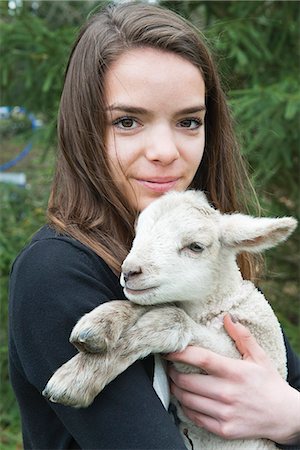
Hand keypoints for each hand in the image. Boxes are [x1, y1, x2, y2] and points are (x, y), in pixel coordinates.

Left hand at [165, 314, 299, 444]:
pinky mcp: (223, 429)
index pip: (201, 359)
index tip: (168, 350)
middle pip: (187, 381)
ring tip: (175, 381)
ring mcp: (225, 413)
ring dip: (176, 390)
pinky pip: (194, 417)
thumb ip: (242, 336)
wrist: (284, 416)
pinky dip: (185, 407)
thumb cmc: (269, 382)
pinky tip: (186, 399)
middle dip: (173, 373)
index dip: (181, 353)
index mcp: (235, 372)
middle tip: (170, 367)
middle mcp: (228, 393)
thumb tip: (227, 317)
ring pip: (187, 400)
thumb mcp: (259, 356)